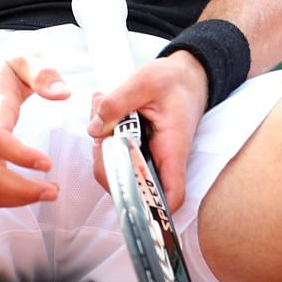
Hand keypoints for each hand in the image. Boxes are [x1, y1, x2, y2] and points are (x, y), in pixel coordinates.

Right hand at [0, 41, 71, 206]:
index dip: (20, 155)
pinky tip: (31, 192)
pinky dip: (7, 197)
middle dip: (20, 189)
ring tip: (49, 192)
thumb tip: (63, 94)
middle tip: (53, 189)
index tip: (48, 163)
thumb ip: (43, 73)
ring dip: (16, 198)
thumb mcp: (22, 57)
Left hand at [89, 52, 209, 209]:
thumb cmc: (175, 80)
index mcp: (172, 149)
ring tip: (102, 110)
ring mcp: (147, 157)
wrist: (186, 75)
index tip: (124, 190)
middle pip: (131, 186)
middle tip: (101, 127)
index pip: (170, 195)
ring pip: (118, 170)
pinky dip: (104, 136)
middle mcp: (160, 160)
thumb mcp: (146, 81)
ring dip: (102, 145)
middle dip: (106, 162)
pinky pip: (115, 154)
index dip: (150, 206)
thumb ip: (118, 102)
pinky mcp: (136, 149)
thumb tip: (95, 128)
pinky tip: (104, 111)